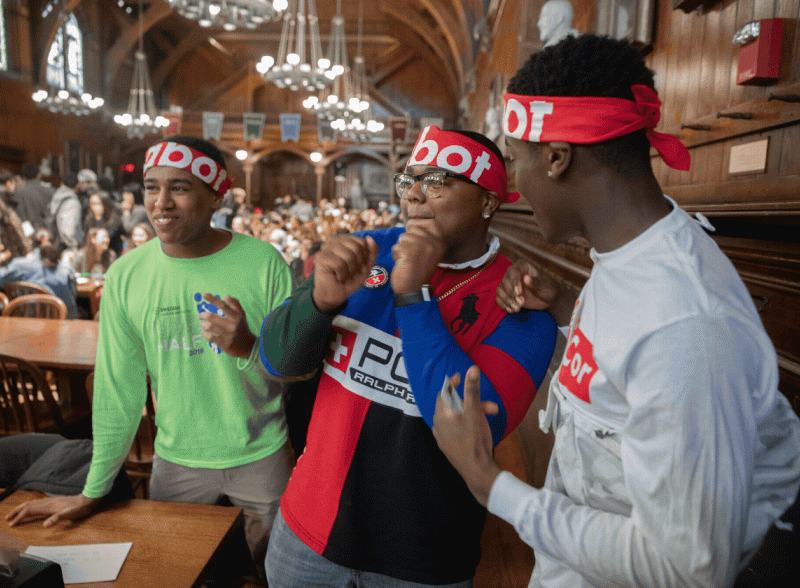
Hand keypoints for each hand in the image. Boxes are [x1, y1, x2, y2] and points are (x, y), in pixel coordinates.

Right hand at [6, 493, 100, 527]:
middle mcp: (47, 502)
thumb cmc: (79, 508)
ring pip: (32, 504)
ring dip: (22, 509)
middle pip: (28, 505)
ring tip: (15, 514)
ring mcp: (50, 501)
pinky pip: (37, 504)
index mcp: (48, 506)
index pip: (29, 510)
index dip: (20, 517)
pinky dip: (30, 507)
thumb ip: (58, 518)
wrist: (87, 500)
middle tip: (7, 518)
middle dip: (16, 511)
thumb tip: (46, 524)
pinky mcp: (54, 502)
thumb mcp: (70, 514)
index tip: (12, 524)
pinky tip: (31, 509)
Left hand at [198, 294, 255, 358]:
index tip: (204, 295)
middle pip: (211, 317)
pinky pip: (209, 337)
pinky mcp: (224, 344)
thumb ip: (235, 304)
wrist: (248, 346)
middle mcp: (232, 325)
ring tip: (203, 325)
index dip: (213, 299)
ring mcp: (227, 335)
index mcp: (236, 316)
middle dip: (203, 315)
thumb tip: (226, 296)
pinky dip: (205, 334)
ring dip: (203, 325)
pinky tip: (206, 333)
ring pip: (209, 327)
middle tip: (201, 316)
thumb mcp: (242, 315)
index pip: (223, 306)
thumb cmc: (241, 327)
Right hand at [312, 235, 379, 311]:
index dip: (365, 258)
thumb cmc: (350, 279)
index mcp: (345, 240)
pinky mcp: (321, 257)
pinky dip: (342, 275)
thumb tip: (370, 238)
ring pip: (349, 256)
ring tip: (344, 276)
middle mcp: (335, 240)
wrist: (335, 295)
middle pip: (357, 248)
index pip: (363, 242)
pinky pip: (339, 264)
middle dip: (358, 265)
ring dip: (350, 272)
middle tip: (351, 273)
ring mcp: (327, 247)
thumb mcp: (366, 266)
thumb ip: (372, 252)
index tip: (358, 267)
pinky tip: (338, 277)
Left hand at [391, 224, 445, 293]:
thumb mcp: (428, 252)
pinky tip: (404, 264)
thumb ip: (424, 237)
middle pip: (412, 229)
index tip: (417, 247)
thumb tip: (411, 222)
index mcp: (439, 242)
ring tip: (409, 261)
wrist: (413, 290)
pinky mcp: (409, 252)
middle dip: (408, 242)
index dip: (416, 231)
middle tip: (413, 256)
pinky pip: (396, 247)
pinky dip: (396, 256)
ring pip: (403, 238)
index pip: (426, 223)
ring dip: (401, 249)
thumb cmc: (418, 270)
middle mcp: (433, 243)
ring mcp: (421, 247)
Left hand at [433, 366, 501, 506]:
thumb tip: (472, 369)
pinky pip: (458, 429)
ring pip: (459, 418)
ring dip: (475, 414)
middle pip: (455, 406)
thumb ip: (472, 390)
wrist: (477, 471)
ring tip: (492, 416)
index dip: (453, 383)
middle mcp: (438, 426)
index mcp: (440, 416)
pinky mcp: (451, 447)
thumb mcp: (474, 411)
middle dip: (474, 402)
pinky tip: (481, 427)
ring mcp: (444, 438)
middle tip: (490, 405)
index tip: (462, 377)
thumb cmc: (474, 439)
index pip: (443, 393)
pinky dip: (469, 424)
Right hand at [496, 260, 557, 312]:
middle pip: (504, 281)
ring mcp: (509, 284)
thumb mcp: (546, 285)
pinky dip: (503, 304)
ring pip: (500, 289)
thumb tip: (526, 278)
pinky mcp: (507, 294)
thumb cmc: (549, 288)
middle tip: (521, 303)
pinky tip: (512, 310)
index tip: (519, 293)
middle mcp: (514, 273)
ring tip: (517, 308)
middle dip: (511, 294)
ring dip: (507, 300)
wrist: (548, 298)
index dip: (514, 282)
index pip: (513, 271)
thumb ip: (536, 281)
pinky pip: (499, 298)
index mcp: (523, 266)